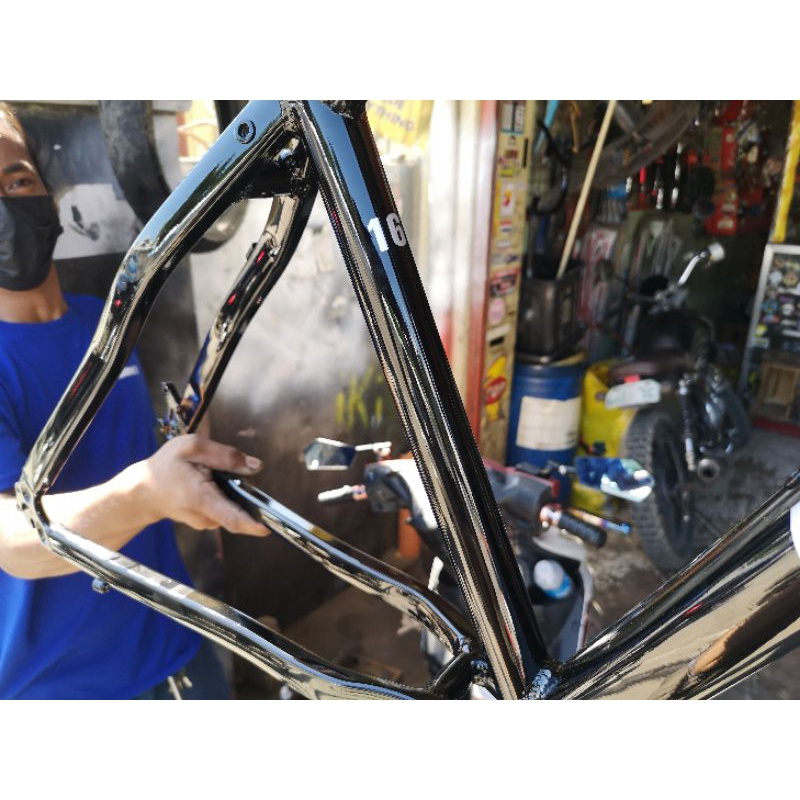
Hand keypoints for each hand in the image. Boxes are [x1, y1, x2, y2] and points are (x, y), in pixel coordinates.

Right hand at [133, 434, 267, 535]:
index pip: (232, 518)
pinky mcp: (205, 522)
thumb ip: (225, 455)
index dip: (254, 524)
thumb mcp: (192, 447)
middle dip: (246, 495)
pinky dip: (225, 498)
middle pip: (238, 511)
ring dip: (234, 494)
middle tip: (233, 474)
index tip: (271, 526)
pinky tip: (212, 484)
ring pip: (231, 509)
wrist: (142, 491)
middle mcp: (204, 517)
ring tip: (215, 475)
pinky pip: (224, 510)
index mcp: (201, 498)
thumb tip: (255, 466)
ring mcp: (205, 523)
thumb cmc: (166, 465)